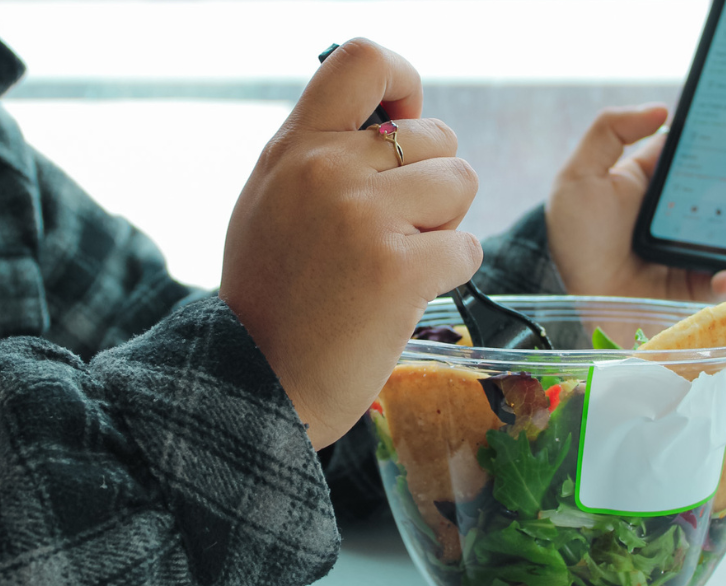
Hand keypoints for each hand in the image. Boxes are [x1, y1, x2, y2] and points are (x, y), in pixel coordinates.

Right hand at [220, 39, 481, 449]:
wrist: (259, 383)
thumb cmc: (272, 299)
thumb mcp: (272, 204)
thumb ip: (323, 155)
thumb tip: (398, 121)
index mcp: (293, 148)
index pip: (364, 62)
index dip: (405, 83)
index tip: (408, 121)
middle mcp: (326, 169)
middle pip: (437, 137)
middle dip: (433, 184)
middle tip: (398, 231)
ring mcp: (363, 217)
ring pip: (460, 184)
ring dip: (445, 226)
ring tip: (399, 262)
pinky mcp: (399, 269)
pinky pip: (466, 246)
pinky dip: (448, 273)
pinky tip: (406, 297)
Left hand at [546, 105, 725, 301]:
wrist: (585, 300)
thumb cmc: (578, 243)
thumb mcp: (576, 179)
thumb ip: (607, 133)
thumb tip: (661, 109)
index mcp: (648, 181)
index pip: (689, 148)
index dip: (711, 134)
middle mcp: (674, 210)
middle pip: (719, 184)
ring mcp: (689, 244)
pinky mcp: (698, 280)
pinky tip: (723, 273)